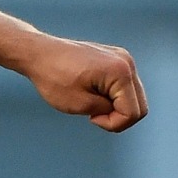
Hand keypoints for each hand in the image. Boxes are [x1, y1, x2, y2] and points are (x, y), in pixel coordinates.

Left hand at [23, 36, 147, 131]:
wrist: (37, 53)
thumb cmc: (53, 77)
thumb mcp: (80, 104)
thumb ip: (107, 111)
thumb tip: (121, 110)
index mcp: (121, 72)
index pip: (133, 113)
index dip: (113, 124)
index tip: (91, 118)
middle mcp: (127, 62)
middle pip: (139, 105)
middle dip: (118, 117)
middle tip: (93, 115)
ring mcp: (122, 57)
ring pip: (133, 96)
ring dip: (115, 106)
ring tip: (91, 103)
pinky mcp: (114, 58)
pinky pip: (124, 86)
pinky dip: (112, 95)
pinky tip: (92, 93)